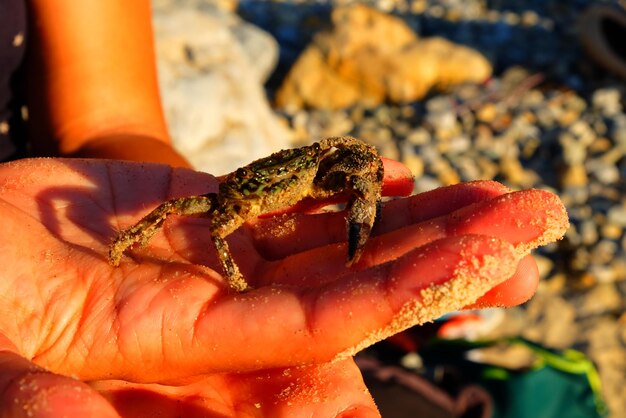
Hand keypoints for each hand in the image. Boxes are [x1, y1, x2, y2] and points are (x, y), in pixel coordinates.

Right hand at [0, 158, 566, 416]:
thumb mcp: (8, 371)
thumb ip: (49, 410)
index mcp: (201, 353)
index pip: (329, 323)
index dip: (407, 291)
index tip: (485, 261)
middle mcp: (232, 309)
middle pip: (363, 278)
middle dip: (449, 251)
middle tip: (534, 221)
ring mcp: (227, 256)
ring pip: (341, 234)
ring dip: (420, 214)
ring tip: (499, 196)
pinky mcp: (211, 211)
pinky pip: (294, 197)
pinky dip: (349, 185)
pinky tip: (404, 178)